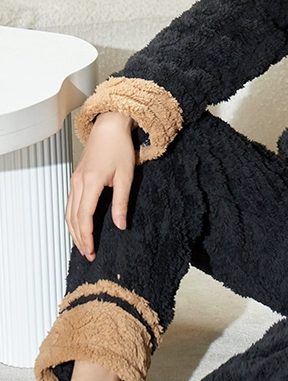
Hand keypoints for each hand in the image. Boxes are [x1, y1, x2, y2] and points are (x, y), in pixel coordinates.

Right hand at [65, 111, 135, 261]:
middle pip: (73, 218)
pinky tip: (77, 225)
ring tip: (82, 245)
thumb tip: (120, 224)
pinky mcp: (76, 178)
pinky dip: (72, 218)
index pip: (85, 216)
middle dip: (79, 238)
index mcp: (91, 182)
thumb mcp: (126, 175)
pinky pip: (70, 203)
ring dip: (73, 230)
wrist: (109, 126)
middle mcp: (78, 183)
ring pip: (68, 212)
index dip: (87, 236)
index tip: (91, 250)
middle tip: (87, 254)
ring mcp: (75, 180)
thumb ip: (122, 202)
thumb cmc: (119, 146)